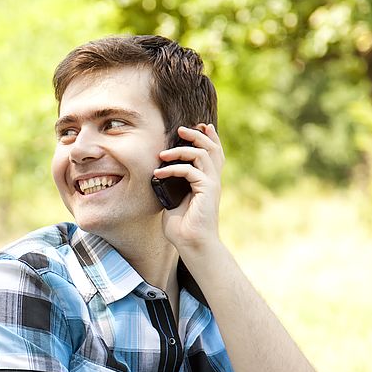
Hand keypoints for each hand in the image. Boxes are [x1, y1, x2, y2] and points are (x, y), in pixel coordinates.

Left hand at [153, 124, 224, 254]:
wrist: (192, 244)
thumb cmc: (182, 227)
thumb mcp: (174, 201)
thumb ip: (172, 186)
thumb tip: (159, 176)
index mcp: (207, 182)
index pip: (213, 154)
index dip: (208, 138)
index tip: (197, 126)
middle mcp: (213, 180)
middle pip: (212, 148)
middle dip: (198, 135)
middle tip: (181, 129)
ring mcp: (212, 184)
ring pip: (203, 155)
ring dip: (182, 149)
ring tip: (163, 153)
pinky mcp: (207, 190)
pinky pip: (191, 171)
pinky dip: (173, 169)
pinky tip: (159, 173)